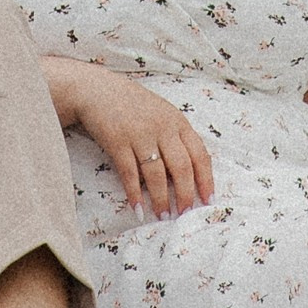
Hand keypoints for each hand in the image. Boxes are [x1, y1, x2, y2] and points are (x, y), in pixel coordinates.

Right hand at [53, 59, 215, 217]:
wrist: (98, 90)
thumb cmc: (134, 105)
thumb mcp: (162, 114)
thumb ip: (176, 138)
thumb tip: (188, 176)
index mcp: (178, 122)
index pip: (199, 154)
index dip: (206, 180)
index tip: (208, 200)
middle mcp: (162, 128)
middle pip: (181, 167)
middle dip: (185, 195)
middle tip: (184, 215)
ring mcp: (140, 134)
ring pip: (156, 174)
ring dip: (161, 199)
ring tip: (163, 216)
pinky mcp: (118, 141)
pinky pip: (129, 173)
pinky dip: (134, 193)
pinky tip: (138, 208)